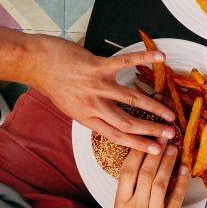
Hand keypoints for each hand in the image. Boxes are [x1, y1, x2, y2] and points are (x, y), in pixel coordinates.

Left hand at [25, 34, 176, 153]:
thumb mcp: (72, 108)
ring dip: (154, 107)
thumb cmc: (54, 84)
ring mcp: (96, 85)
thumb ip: (93, 115)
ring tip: (170, 113)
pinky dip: (144, 58)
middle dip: (152, 130)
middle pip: (127, 122)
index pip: (117, 136)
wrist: (35, 63)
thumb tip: (114, 122)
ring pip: (131, 99)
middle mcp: (93, 105)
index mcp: (87, 118)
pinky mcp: (97, 66)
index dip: (138, 144)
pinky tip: (160, 57)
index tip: (156, 150)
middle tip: (170, 134)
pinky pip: (124, 62)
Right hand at [113, 142, 188, 207]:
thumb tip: (141, 164)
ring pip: (161, 184)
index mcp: (121, 204)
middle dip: (155, 153)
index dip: (137, 153)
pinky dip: (181, 183)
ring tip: (173, 149)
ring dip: (168, 164)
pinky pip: (176, 199)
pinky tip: (185, 170)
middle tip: (164, 137)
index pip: (127, 172)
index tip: (145, 139)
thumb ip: (129, 191)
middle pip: (146, 174)